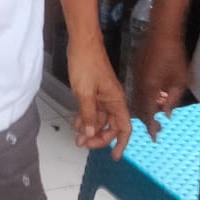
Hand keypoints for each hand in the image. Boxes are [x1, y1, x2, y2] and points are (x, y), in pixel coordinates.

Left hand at [69, 40, 131, 158]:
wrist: (82, 42)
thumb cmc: (86, 64)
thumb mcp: (84, 93)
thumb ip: (88, 115)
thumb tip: (89, 134)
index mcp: (116, 101)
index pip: (124, 128)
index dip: (121, 144)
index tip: (114, 157)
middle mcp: (112, 100)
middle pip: (111, 126)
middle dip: (98, 137)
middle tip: (83, 144)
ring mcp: (103, 95)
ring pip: (99, 119)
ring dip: (89, 129)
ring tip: (76, 138)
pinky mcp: (94, 90)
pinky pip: (92, 109)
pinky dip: (84, 117)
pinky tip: (75, 123)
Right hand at [129, 27, 188, 139]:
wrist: (162, 33)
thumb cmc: (174, 56)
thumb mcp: (180, 80)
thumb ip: (173, 99)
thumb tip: (166, 113)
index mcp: (149, 89)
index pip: (147, 113)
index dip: (151, 126)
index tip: (154, 137)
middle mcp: (139, 85)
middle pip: (139, 108)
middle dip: (147, 120)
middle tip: (157, 129)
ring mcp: (136, 76)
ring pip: (137, 99)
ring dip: (145, 109)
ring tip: (156, 116)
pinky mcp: (136, 70)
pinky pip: (137, 90)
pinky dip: (143, 99)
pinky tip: (153, 99)